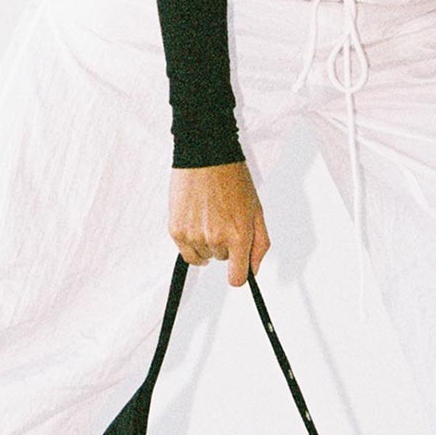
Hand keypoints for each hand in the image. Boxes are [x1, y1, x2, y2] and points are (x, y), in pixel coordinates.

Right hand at [168, 160, 270, 288]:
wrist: (206, 155)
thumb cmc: (233, 179)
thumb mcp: (256, 210)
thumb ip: (259, 244)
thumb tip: (253, 269)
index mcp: (239, 235)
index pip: (237, 278)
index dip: (239, 274)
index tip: (238, 266)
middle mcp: (215, 239)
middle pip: (222, 260)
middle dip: (226, 244)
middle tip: (225, 218)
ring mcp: (193, 235)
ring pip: (204, 256)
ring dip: (207, 242)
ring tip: (209, 215)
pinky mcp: (176, 230)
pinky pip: (186, 253)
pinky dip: (192, 243)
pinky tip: (197, 221)